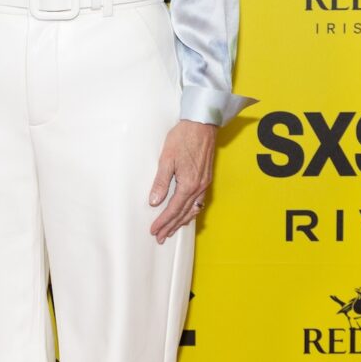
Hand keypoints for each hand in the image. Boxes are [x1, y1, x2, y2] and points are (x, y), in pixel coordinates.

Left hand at [148, 120, 216, 243]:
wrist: (202, 124)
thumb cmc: (183, 138)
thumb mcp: (166, 159)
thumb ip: (160, 182)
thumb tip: (154, 202)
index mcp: (188, 184)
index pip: (173, 209)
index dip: (163, 221)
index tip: (154, 231)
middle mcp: (199, 187)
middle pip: (183, 213)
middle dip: (171, 226)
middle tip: (160, 237)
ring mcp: (204, 184)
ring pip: (193, 210)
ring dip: (181, 221)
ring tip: (171, 230)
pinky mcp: (206, 179)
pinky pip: (199, 202)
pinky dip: (191, 212)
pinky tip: (187, 214)